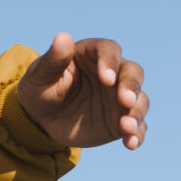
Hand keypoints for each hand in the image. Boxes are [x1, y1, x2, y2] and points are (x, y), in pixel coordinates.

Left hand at [16, 34, 149, 149]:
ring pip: (140, 100)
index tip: (106, 78)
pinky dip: (137, 134)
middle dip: (132, 86)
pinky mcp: (120, 119)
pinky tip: (130, 143)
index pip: (109, 50)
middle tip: (125, 101)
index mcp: (93, 54)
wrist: (40, 117)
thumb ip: (54, 58)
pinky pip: (136, 127)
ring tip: (126, 126)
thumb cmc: (40, 88)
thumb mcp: (41, 74)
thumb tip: (62, 37)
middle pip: (133, 73)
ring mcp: (119, 97)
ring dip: (136, 112)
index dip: (110, 62)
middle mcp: (113, 73)